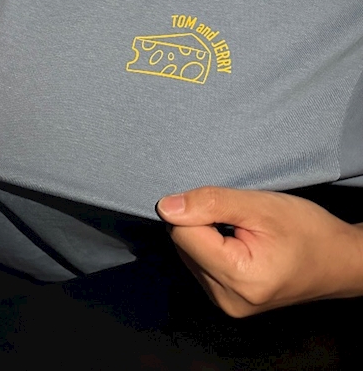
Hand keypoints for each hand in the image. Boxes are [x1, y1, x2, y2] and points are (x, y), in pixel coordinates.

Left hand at [156, 186, 362, 316]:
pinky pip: (200, 265)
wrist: (341, 261)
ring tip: (245, 234)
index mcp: (238, 277)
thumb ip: (210, 203)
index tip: (229, 209)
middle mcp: (228, 299)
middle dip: (204, 225)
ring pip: (189, 254)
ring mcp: (227, 304)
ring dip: (208, 237)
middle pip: (183, 245)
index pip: (182, 233)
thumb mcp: (261, 206)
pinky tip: (240, 246)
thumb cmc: (309, 232)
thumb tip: (166, 206)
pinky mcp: (227, 302)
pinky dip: (213, 249)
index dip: (199, 211)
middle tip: (242, 222)